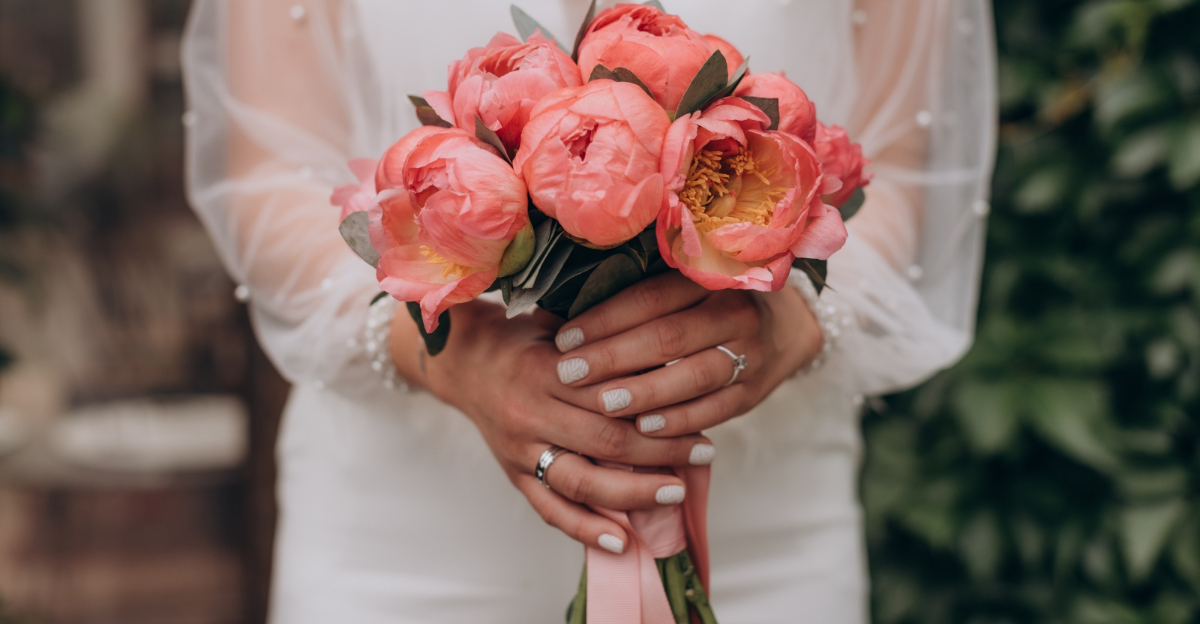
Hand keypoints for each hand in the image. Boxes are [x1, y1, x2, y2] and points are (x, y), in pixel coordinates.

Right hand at [393, 298, 714, 553]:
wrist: (466, 365)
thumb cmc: (526, 341)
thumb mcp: (562, 329)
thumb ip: (606, 344)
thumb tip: (671, 353)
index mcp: (546, 370)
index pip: (611, 393)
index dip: (657, 403)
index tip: (700, 407)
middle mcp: (531, 413)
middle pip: (605, 440)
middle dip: (660, 450)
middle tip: (704, 452)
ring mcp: (521, 450)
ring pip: (581, 482)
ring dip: (633, 493)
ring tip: (674, 493)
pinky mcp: (514, 476)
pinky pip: (551, 510)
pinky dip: (587, 530)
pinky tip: (622, 542)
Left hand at [552, 271, 822, 438]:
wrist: (785, 328)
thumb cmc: (710, 304)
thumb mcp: (684, 287)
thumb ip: (634, 298)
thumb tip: (555, 315)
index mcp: (709, 277)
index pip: (649, 298)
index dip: (604, 319)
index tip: (564, 340)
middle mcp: (734, 312)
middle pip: (668, 337)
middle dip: (613, 357)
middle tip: (568, 374)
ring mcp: (749, 354)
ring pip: (693, 375)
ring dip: (645, 393)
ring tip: (602, 404)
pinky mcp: (754, 392)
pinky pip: (715, 410)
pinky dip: (679, 421)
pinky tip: (644, 429)